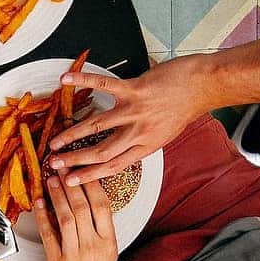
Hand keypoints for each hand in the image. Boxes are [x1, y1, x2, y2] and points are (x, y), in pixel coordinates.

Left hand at [35, 177, 117, 260]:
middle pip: (81, 208)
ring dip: (56, 196)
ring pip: (65, 218)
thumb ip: (100, 227)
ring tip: (50, 181)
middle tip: (61, 169)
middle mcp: (93, 246)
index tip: (82, 170)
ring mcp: (75, 255)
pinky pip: (49, 236)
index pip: (102, 206)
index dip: (91, 185)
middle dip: (70, 185)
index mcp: (108, 241)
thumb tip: (88, 199)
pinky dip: (43, 217)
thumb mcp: (108, 251)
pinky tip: (39, 204)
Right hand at [47, 54, 212, 185]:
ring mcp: (136, 110)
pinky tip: (66, 79)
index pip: (113, 166)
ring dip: (72, 134)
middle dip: (74, 159)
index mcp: (146, 146)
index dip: (89, 175)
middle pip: (101, 151)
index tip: (70, 181)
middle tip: (54, 163)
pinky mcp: (135, 89)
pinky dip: (83, 81)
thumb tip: (118, 149)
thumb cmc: (184, 108)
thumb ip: (140, 142)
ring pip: (97, 126)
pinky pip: (105, 85)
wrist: (205, 85)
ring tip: (55, 140)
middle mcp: (139, 132)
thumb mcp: (164, 135)